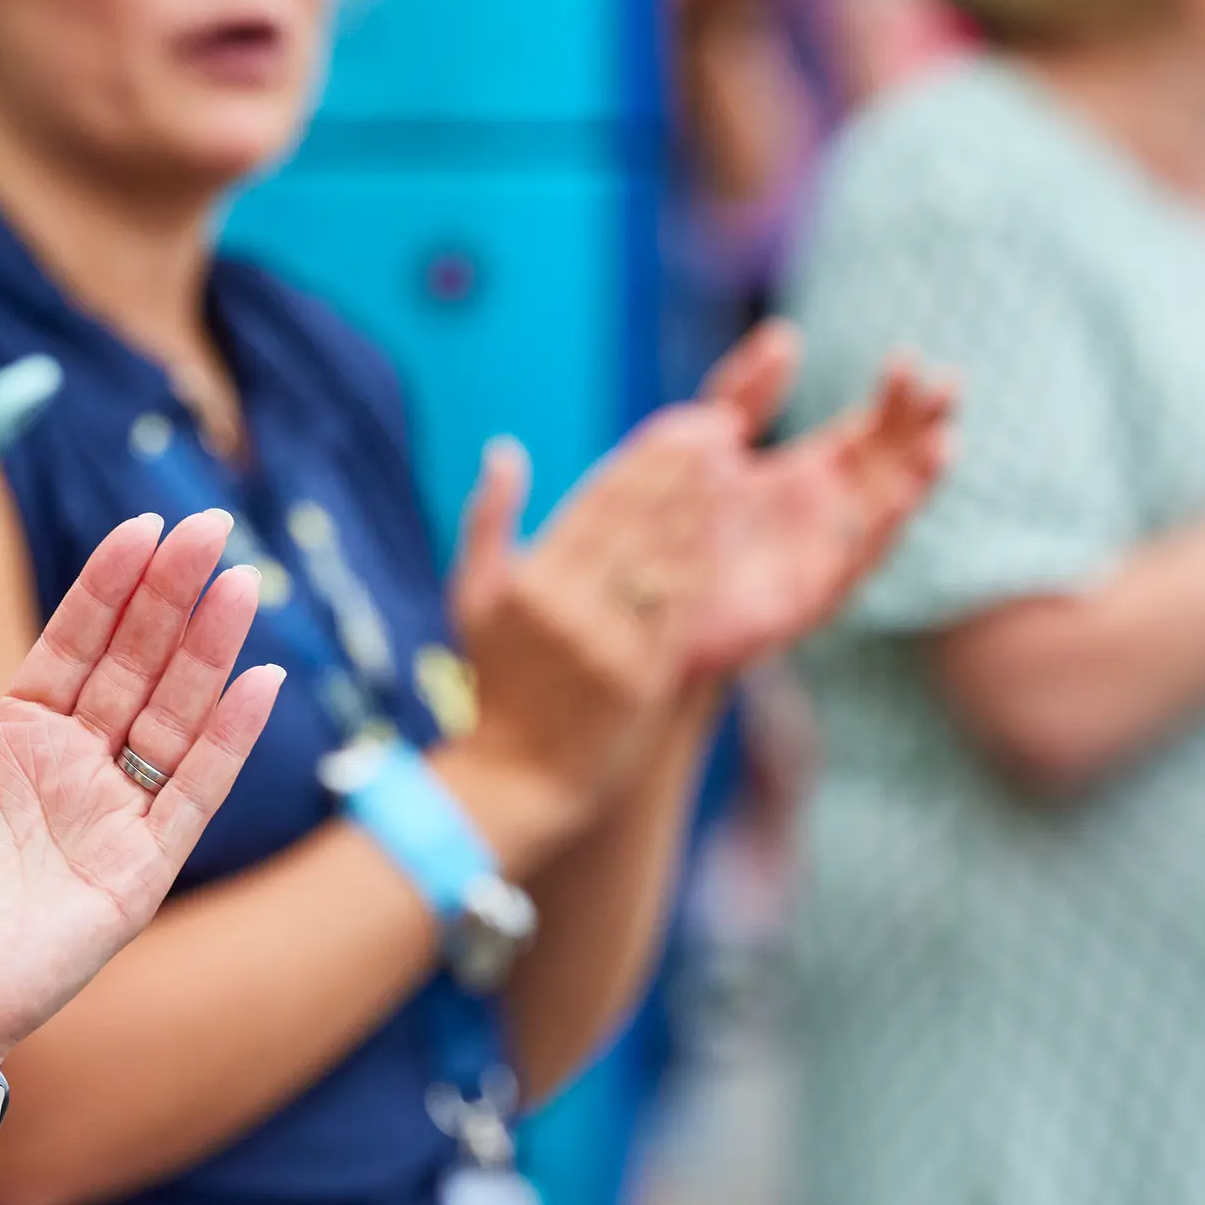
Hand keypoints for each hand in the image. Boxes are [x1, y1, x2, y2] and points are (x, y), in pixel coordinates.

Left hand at [0, 510, 285, 1135]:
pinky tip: (260, 681)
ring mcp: (109, 821)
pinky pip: (190, 798)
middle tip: (211, 524)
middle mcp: (71, 773)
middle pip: (137, 667)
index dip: (111, 586)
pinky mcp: (133, 875)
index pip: (76, 645)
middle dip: (173, 596)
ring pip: (173, 718)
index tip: (141, 523)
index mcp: (13, 741)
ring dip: (209, 652)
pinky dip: (227, 743)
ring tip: (240, 581)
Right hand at [444, 414, 721, 831]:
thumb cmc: (495, 684)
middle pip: (639, 522)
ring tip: (731, 464)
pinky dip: (704, 564)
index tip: (683, 425)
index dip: (647, 460)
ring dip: (704, 507)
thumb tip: (506, 450)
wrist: (518, 779)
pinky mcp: (646, 679)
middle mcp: (570, 612)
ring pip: (668, 559)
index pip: (598, 503)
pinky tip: (722, 531)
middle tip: (722, 428)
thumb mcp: (472, 600)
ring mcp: (611, 648)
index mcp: (528, 586)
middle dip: (685, 470)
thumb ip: (487, 520)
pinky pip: (682, 609)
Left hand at [678, 322, 956, 679]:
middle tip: (947, 383)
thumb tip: (788, 337)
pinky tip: (903, 490)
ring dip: (916, 474)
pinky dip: (881, 525)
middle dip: (920, 427)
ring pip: (885, 510)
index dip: (893, 401)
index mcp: (795, 479)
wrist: (616, 596)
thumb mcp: (698, 436)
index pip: (866, 436)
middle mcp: (817, 517)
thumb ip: (747, 393)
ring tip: (943, 435)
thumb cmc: (650, 517)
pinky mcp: (805, 593)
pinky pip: (852, 557)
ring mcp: (817, 554)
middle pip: (890, 467)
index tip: (906, 359)